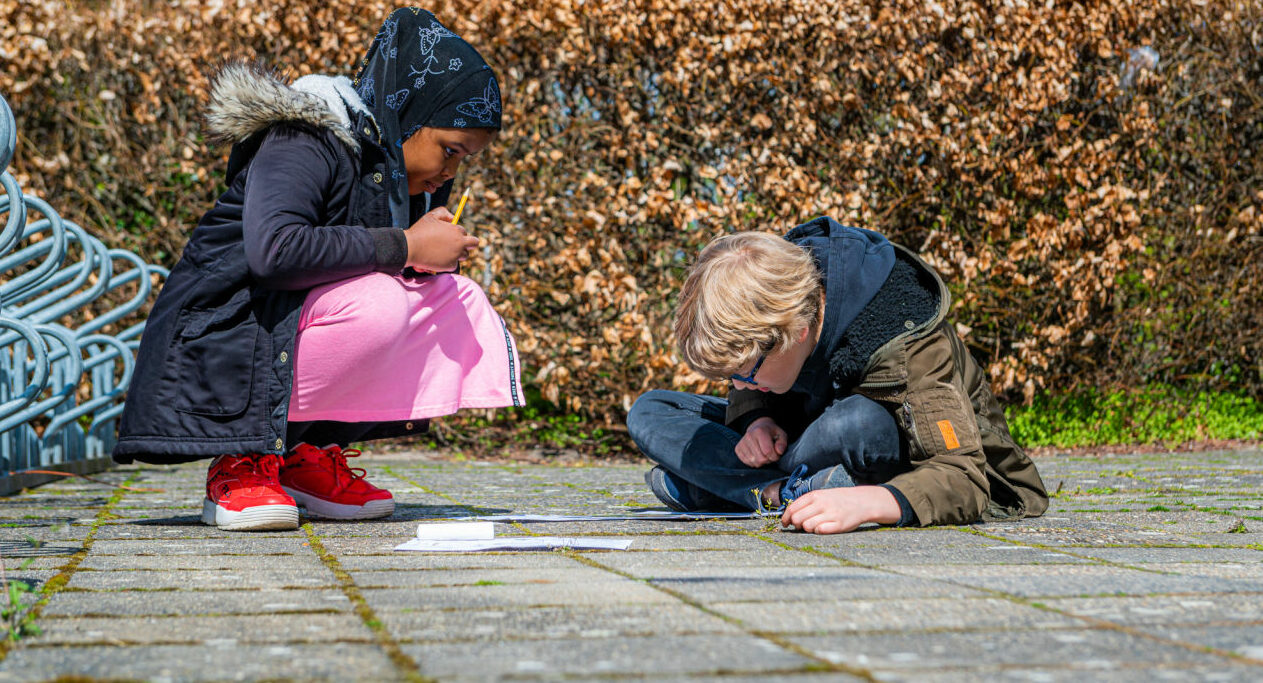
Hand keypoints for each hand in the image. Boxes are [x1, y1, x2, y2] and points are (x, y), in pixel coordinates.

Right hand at [403, 207, 478, 271]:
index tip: (452, 237)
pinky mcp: (451, 265)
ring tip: (443, 252)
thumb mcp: (431, 216)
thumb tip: (453, 218)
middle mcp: (460, 243)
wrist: (410, 248)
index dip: (458, 234)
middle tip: (459, 245)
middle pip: (474, 243)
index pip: (465, 232)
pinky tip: (437, 259)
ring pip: (464, 255)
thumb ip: (444, 213)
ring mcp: (456, 255)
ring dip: (457, 254)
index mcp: (457, 230)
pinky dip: (447, 263)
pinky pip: (454, 265)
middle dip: (468, 244)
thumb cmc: (420, 231)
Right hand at [735, 417, 786, 467]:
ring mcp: (742, 443)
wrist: (758, 427)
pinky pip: (746, 462)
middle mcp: (749, 436)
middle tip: (770, 454)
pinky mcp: (738, 449)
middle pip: (760, 458)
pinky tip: (757, 455)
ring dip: (761, 461)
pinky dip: (753, 462)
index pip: (768, 452)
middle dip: (768, 459)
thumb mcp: (781, 435)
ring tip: (763, 454)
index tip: (777, 453)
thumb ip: (782, 443)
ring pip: (753, 462)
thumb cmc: (771, 432)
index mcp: (760, 431)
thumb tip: (779, 451)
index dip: (775, 456)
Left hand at [780, 486, 902, 533]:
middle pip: (797, 519)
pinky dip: (818, 531)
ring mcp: (830, 514)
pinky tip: (823, 528)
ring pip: (807, 526)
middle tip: (800, 526)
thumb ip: (806, 503)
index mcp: (815, 496)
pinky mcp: (839, 525)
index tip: (785, 523)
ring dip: (807, 529)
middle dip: (795, 525)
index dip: (785, 518)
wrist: (862, 501)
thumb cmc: (838, 500)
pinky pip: (820, 531)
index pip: (792, 508)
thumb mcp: (821, 495)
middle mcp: (821, 504)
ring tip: (814, 526)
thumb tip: (789, 515)